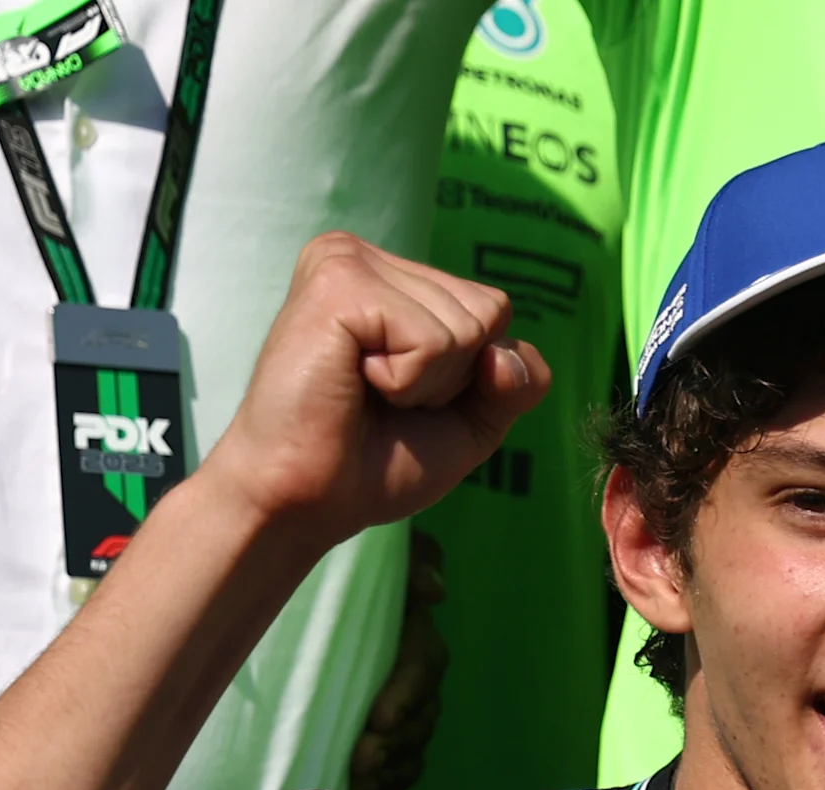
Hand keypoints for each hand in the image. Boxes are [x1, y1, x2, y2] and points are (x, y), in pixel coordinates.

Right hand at [199, 233, 547, 555]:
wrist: (307, 499)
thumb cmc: (375, 463)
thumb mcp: (471, 421)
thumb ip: (517, 382)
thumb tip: (509, 353)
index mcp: (389, 275)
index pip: (493, 308)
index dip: (469, 375)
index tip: (403, 396)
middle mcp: (364, 255)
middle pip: (487, 311)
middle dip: (451, 379)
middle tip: (381, 398)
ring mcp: (348, 261)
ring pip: (465, 327)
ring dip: (426, 384)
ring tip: (363, 391)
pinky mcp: (338, 284)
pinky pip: (433, 340)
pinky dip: (407, 382)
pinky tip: (354, 382)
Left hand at [350, 528, 448, 789]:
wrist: (295, 589)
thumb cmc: (343, 572)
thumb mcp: (381, 553)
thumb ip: (414, 559)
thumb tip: (434, 592)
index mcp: (412, 629)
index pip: (424, 663)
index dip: (407, 694)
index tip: (380, 720)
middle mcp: (416, 669)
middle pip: (422, 714)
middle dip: (396, 742)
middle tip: (362, 759)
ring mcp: (406, 704)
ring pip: (414, 742)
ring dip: (392, 765)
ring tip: (360, 780)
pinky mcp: (389, 732)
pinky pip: (404, 763)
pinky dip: (390, 779)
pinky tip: (365, 789)